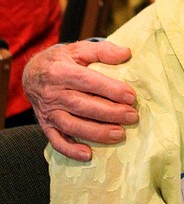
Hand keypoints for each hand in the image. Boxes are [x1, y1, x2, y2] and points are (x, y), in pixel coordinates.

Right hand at [22, 41, 138, 161]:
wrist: (31, 74)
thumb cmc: (62, 61)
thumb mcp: (79, 49)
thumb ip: (103, 50)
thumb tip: (126, 53)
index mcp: (61, 71)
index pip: (88, 81)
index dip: (110, 89)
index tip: (131, 97)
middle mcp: (53, 93)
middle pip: (82, 105)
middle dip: (109, 113)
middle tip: (132, 116)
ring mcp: (48, 111)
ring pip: (72, 125)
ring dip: (96, 132)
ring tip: (119, 134)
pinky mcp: (46, 125)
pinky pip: (56, 140)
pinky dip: (70, 150)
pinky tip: (88, 155)